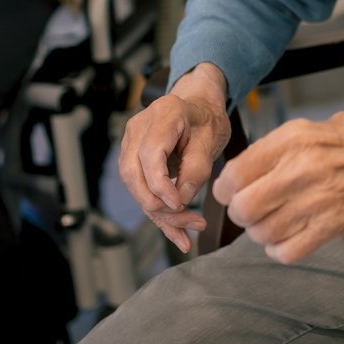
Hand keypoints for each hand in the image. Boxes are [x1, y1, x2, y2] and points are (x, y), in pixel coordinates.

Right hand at [118, 74, 233, 252]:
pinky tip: (177, 235)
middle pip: (133, 174)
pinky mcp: (132, 160)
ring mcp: (130, 144)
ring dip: (160, 215)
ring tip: (188, 234)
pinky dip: (159, 214)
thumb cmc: (207, 121)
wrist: (198, 109)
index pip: (150, 154)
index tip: (179, 204)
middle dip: (158, 205)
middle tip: (190, 222)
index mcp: (163, 114)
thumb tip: (181, 199)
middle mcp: (139, 128)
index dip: (160, 183)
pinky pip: (140, 190)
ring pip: (134, 186)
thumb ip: (197, 168)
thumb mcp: (212, 139)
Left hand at [211, 111, 343, 263]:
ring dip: (261, 233)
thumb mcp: (308, 128)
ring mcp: (318, 200)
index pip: (234, 174)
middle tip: (251, 210)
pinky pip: (288, 251)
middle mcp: (302, 169)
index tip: (231, 192)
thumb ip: (272, 149)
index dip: (225, 189)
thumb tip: (236, 174)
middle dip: (241, 214)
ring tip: (274, 222)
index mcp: (292, 139)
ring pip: (263, 233)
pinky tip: (288, 238)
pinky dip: (281, 249)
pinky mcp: (333, 226)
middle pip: (243, 208)